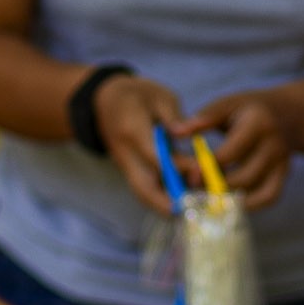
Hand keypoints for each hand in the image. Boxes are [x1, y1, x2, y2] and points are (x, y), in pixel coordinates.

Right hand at [93, 72, 188, 213]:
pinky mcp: (130, 170)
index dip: (177, 167)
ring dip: (164, 204)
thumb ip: (174, 117)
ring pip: (143, 193)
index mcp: (132, 130)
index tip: (200, 169)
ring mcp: (125, 165)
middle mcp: (126, 154)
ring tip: (190, 207)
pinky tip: (183, 199)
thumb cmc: (136, 95)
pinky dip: (161, 198)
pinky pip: (144, 188)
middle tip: (189, 209)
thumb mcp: (158, 96)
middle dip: (165, 203)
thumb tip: (189, 133)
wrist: (103, 101)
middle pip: (142, 187)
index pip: (155, 157)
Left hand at [178, 90, 292, 208]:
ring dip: (228, 195)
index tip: (188, 174)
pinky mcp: (285, 175)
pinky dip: (249, 203)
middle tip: (193, 186)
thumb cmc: (249, 108)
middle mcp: (275, 145)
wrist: (287, 113)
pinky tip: (228, 199)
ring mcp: (283, 163)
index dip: (207, 167)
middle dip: (215, 185)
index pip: (230, 154)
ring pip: (254, 190)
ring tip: (207, 192)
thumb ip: (203, 119)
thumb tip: (176, 132)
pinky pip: (269, 197)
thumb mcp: (227, 104)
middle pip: (243, 177)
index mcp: (258, 124)